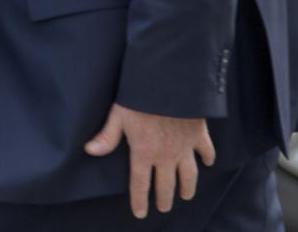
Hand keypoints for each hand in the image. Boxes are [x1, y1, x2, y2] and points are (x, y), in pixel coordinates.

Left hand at [85, 103, 215, 218]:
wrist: (168, 82)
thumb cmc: (139, 98)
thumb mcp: (118, 115)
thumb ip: (106, 136)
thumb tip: (89, 151)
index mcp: (144, 153)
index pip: (140, 184)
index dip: (140, 201)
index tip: (140, 213)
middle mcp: (166, 156)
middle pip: (166, 185)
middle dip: (164, 199)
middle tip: (164, 207)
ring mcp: (184, 147)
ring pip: (189, 175)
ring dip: (187, 187)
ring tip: (186, 195)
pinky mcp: (199, 135)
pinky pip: (206, 151)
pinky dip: (208, 159)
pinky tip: (208, 163)